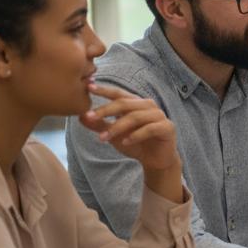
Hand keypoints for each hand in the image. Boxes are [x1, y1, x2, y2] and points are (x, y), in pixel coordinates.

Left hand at [77, 83, 182, 200]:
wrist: (156, 160)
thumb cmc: (136, 143)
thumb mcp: (114, 134)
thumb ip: (100, 125)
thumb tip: (80, 117)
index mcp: (136, 103)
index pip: (119, 94)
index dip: (104, 90)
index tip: (89, 87)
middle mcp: (148, 106)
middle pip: (124, 103)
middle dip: (105, 110)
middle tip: (89, 117)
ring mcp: (159, 116)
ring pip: (135, 117)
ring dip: (117, 127)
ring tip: (103, 138)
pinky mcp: (167, 128)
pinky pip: (150, 128)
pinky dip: (136, 135)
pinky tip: (125, 142)